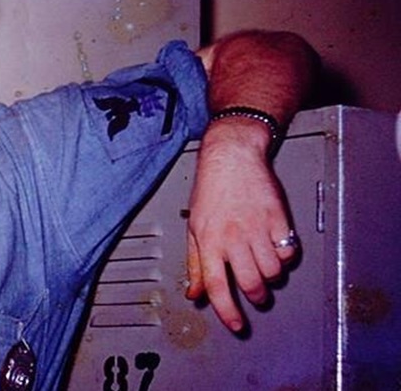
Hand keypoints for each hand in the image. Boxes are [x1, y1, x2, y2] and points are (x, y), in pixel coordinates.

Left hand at [184, 117, 296, 332]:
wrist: (232, 157)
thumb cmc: (211, 190)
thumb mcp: (194, 227)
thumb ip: (196, 263)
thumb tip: (194, 293)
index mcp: (208, 241)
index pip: (216, 286)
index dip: (227, 311)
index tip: (236, 325)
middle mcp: (233, 237)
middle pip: (251, 284)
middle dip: (257, 297)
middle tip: (257, 295)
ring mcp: (257, 228)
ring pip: (273, 271)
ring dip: (272, 277)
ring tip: (265, 268)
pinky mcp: (278, 219)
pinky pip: (288, 251)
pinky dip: (286, 257)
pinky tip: (276, 248)